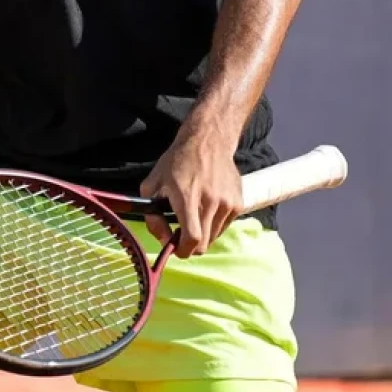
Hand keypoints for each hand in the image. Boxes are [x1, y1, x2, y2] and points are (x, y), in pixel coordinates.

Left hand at [138, 133, 242, 257]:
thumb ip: (153, 215)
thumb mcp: (153, 183)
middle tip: (182, 233)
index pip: (192, 237)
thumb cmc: (177, 161)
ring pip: (214, 237)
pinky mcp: (238, 203)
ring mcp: (227, 203)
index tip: (176, 248)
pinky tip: (207, 206)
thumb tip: (163, 240)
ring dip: (203, 234)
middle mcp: (210, 201)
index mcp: (187, 197)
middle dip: (190, 245)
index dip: (183, 250)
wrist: (208, 141)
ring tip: (194, 214)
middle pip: (204, 243)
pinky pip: (224, 226)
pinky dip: (214, 224)